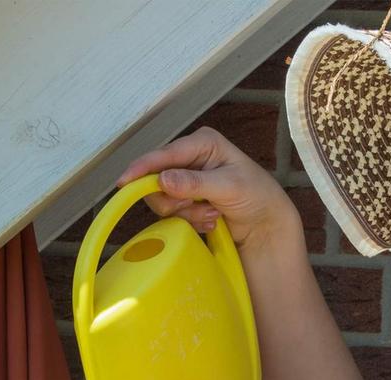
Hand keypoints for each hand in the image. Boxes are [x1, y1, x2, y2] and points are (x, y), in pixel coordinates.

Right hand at [116, 127, 296, 251]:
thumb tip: (163, 180)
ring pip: (162, 201)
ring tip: (212, 216)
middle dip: (176, 201)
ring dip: (186, 214)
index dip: (143, 168)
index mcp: (202, 143)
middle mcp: (189, 159)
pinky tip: (210, 221)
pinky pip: (171, 214)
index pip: (165, 154)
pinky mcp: (185, 200)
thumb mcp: (229, 187)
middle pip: (157, 180)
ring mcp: (185, 181)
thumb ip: (195, 183)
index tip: (125, 182)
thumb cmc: (256, 196)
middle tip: (201, 209)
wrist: (265, 224)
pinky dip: (189, 221)